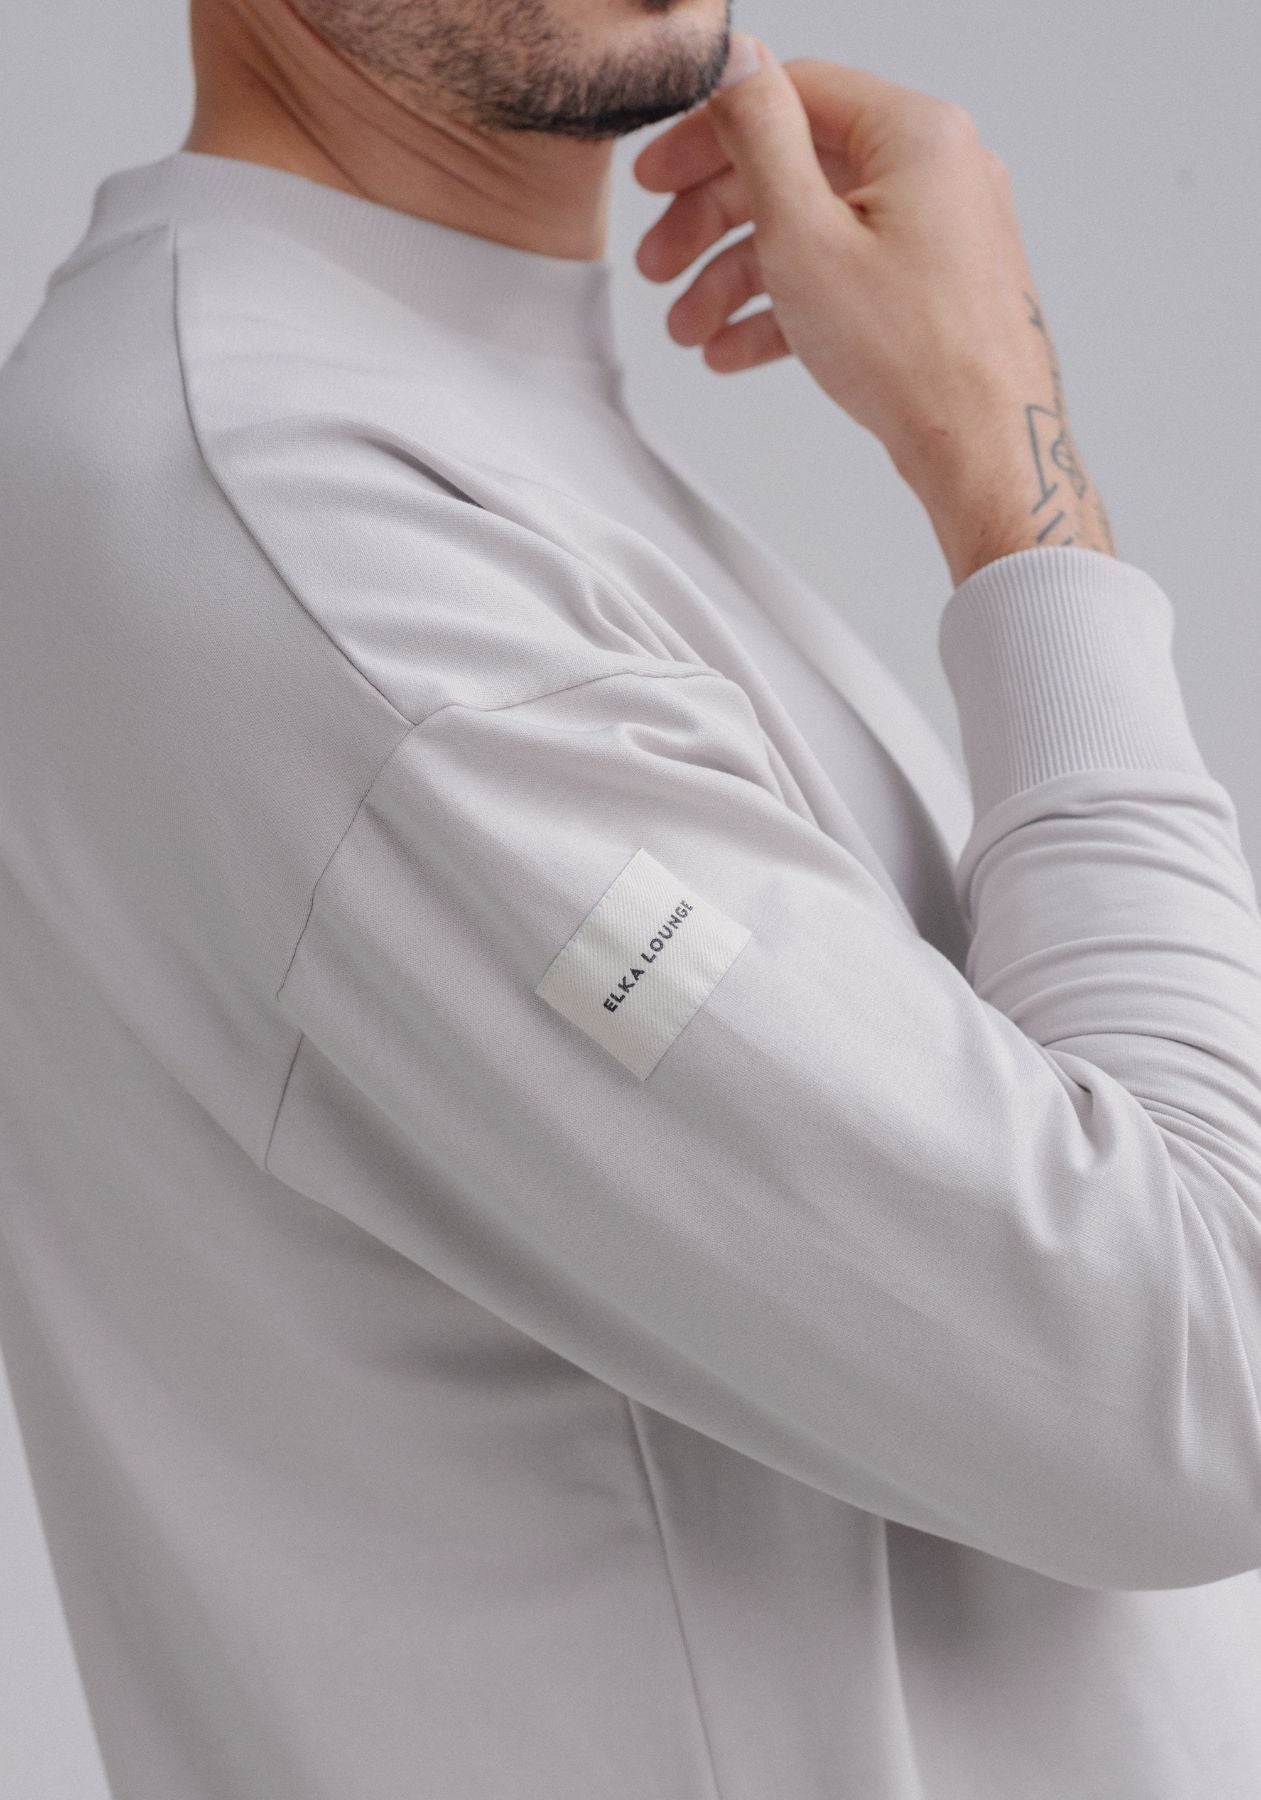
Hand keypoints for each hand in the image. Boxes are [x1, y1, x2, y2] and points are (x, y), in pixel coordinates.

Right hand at [633, 35, 1103, 540]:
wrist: (985, 450)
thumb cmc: (913, 355)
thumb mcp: (804, 233)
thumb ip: (760, 136)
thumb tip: (735, 60)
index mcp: (914, 134)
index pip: (790, 96)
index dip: (708, 137)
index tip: (657, 178)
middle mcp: (935, 170)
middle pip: (795, 169)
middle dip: (712, 224)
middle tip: (657, 263)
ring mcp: (939, 232)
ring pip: (814, 232)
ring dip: (737, 278)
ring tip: (688, 329)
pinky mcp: (934, 288)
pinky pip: (846, 278)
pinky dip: (788, 307)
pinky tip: (735, 349)